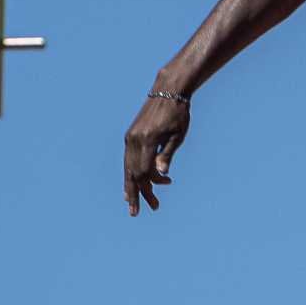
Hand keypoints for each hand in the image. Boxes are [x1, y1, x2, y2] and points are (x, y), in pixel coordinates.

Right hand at [124, 92, 189, 215]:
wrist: (167, 91)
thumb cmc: (178, 114)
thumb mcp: (177, 136)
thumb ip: (167, 155)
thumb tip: (161, 175)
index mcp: (146, 140)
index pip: (143, 171)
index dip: (150, 186)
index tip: (163, 191)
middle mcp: (133, 140)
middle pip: (131, 173)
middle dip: (135, 194)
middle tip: (136, 213)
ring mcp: (130, 137)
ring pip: (127, 167)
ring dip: (131, 186)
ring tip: (132, 203)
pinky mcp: (130, 135)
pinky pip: (128, 159)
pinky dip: (130, 173)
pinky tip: (132, 183)